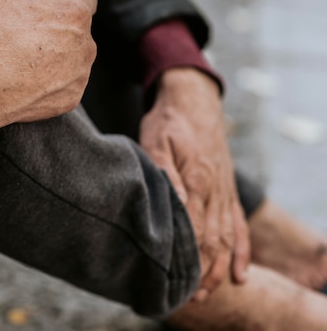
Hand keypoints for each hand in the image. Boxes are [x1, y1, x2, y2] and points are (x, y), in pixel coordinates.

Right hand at [0, 0, 97, 129]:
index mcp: (75, 14)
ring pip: (75, 57)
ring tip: (30, 54)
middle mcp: (86, 45)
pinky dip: (54, 80)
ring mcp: (80, 74)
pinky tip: (31, 78)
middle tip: (33, 26)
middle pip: (79, 27)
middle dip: (61, 25)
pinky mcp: (71, 98)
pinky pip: (67, 84)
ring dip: (60, 53)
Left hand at [139, 67, 249, 300]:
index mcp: (197, 180)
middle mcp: (215, 191)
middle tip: (189, 298)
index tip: (174, 281)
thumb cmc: (169, 121)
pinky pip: (239, 225)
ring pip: (227, 238)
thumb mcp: (156, 142)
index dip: (186, 258)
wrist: (193, 100)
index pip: (194, 229)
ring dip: (219, 268)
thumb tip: (174, 206)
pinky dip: (241, 251)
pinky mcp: (227, 190)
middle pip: (213, 241)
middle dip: (201, 272)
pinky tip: (239, 273)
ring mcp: (224, 192)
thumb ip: (165, 174)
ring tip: (207, 293)